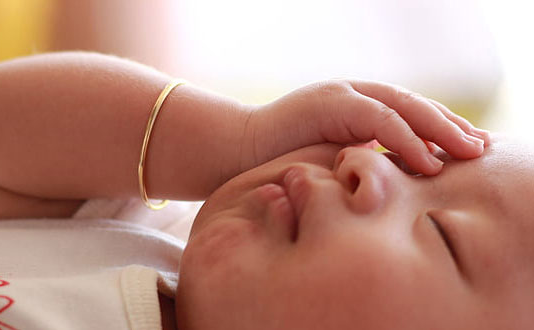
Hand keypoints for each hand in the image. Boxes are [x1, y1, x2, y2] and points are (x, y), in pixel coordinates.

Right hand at [246, 79, 489, 174]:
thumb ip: (361, 159)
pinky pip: (378, 119)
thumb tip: (394, 175)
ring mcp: (342, 93)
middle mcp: (353, 93)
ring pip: (403, 106)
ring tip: (468, 152)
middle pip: (413, 104)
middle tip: (481, 147)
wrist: (236, 151)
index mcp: (355, 108)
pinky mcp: (330, 101)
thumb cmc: (280, 162)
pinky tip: (428, 161)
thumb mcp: (331, 159)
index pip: (407, 113)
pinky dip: (405, 138)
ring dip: (439, 129)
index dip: (440, 128)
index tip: (466, 149)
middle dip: (450, 126)